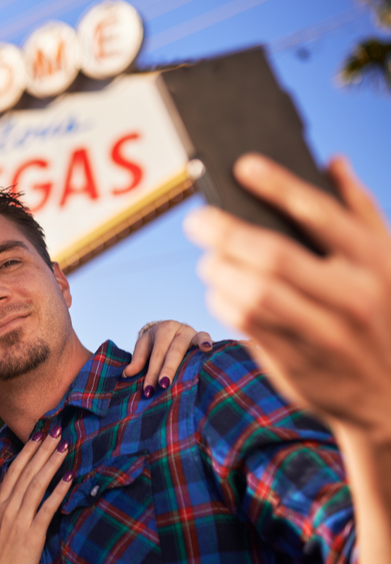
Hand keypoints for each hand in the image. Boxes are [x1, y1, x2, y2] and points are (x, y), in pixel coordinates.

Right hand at [0, 423, 72, 563]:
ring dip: (51, 462)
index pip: (14, 470)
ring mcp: (19, 518)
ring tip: (63, 446)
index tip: (38, 435)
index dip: (27, 451)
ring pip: (37, 483)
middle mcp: (7, 506)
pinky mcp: (33, 533)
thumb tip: (6, 491)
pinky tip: (68, 478)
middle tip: (55, 430)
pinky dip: (58, 491)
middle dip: (42, 449)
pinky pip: (47, 508)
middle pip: (27, 471)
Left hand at [123, 320, 212, 395]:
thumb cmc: (157, 343)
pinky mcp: (202, 335)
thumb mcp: (145, 347)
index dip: (151, 373)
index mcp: (161, 330)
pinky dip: (207, 342)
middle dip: (167, 369)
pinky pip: (205, 337)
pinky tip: (208, 348)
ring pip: (188, 345)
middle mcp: (177, 329)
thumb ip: (138, 360)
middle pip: (172, 351)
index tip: (148, 390)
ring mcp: (191, 331)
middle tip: (163, 385)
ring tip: (186, 372)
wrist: (173, 329)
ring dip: (187, 359)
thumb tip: (126, 374)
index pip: (156, 355)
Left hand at [184, 153, 390, 437]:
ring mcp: (324, 333)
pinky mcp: (296, 361)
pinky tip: (218, 291)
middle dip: (225, 233)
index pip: (320, 214)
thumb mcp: (384, 260)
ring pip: (253, 292)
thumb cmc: (378, 311)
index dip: (279, 186)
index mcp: (375, 261)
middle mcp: (352, 296)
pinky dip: (221, 301)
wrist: (389, 394)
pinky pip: (245, 323)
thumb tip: (333, 162)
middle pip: (274, 255)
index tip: (243, 167)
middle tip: (197, 221)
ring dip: (218, 270)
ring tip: (209, 259)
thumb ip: (360, 210)